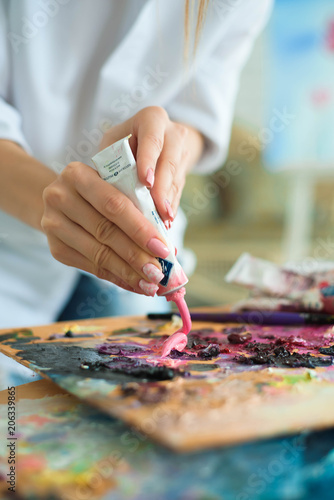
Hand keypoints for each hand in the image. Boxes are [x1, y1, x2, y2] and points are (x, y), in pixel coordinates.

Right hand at [42, 162, 169, 295]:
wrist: (63, 201)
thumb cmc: (101, 192)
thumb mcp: (116, 187)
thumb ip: (139, 207)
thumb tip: (169, 248)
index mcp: (78, 174)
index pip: (114, 205)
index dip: (140, 229)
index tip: (164, 249)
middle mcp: (60, 197)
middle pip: (106, 232)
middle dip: (137, 256)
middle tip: (159, 273)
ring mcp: (53, 224)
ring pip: (98, 253)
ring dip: (128, 272)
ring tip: (150, 284)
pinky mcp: (55, 248)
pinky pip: (90, 267)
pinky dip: (116, 277)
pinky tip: (134, 284)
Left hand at [100, 106, 203, 227]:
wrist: (154, 138)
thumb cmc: (125, 141)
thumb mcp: (114, 143)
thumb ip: (111, 161)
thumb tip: (106, 189)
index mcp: (152, 119)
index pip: (152, 139)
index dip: (149, 160)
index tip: (146, 181)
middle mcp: (173, 133)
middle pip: (169, 162)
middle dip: (162, 188)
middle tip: (157, 209)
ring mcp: (182, 153)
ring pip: (176, 179)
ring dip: (168, 203)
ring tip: (161, 221)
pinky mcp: (185, 172)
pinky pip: (178, 191)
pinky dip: (170, 207)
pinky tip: (166, 222)